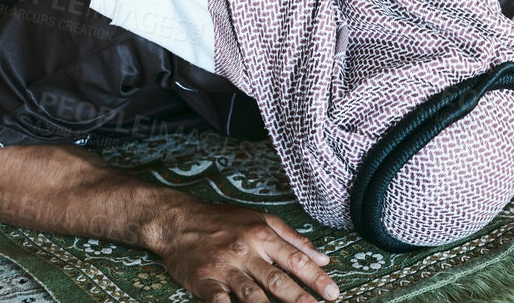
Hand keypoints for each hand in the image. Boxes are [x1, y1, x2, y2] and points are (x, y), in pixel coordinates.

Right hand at [152, 203, 337, 302]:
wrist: (180, 220)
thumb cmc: (225, 220)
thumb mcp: (263, 219)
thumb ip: (294, 239)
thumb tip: (323, 257)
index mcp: (263, 236)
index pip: (296, 259)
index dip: (316, 278)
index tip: (333, 293)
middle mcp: (246, 251)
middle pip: (276, 279)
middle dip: (298, 297)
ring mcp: (224, 267)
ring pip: (250, 293)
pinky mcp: (203, 279)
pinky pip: (216, 299)